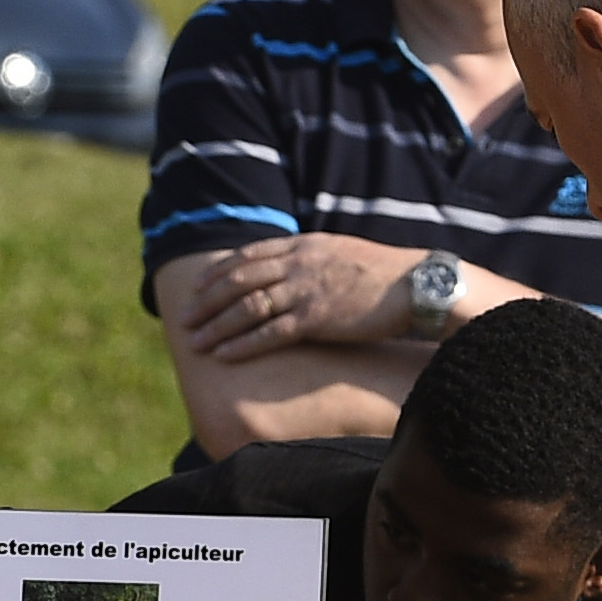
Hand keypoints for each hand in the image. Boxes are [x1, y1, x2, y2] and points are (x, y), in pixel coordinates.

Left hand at [168, 231, 428, 360]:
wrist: (417, 285)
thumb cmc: (385, 275)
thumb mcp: (342, 254)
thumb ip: (312, 260)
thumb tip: (291, 272)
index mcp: (305, 245)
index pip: (249, 255)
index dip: (219, 273)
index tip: (198, 287)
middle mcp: (299, 264)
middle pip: (239, 280)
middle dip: (207, 301)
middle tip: (184, 318)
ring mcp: (306, 290)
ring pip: (247, 307)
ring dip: (216, 326)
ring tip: (195, 342)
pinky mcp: (317, 318)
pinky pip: (270, 332)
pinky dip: (243, 344)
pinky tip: (225, 355)